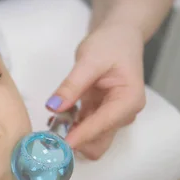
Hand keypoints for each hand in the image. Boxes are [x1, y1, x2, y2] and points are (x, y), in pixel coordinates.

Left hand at [46, 23, 145, 159]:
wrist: (119, 35)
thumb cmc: (111, 43)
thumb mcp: (89, 60)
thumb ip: (72, 85)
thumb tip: (54, 106)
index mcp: (129, 100)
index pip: (102, 124)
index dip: (80, 136)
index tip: (60, 144)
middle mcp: (124, 114)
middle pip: (99, 142)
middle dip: (76, 142)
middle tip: (50, 135)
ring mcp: (112, 116)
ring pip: (91, 140)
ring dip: (71, 135)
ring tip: (51, 123)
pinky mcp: (101, 114)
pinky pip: (84, 129)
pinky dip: (70, 128)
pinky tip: (56, 118)